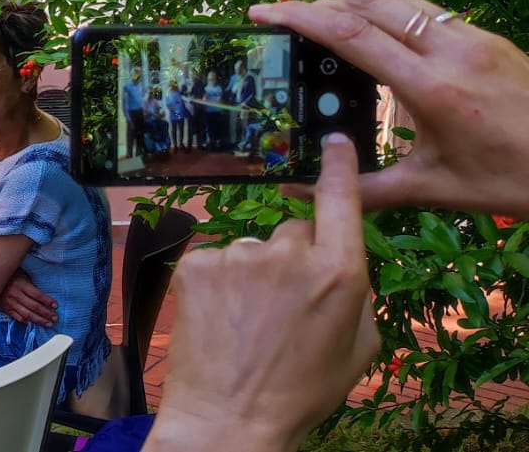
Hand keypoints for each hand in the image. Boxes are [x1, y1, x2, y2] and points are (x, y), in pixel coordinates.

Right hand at [0, 270, 57, 325]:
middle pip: (34, 306)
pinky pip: (16, 316)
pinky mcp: (5, 308)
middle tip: (55, 318)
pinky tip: (31, 323)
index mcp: (21, 284)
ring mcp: (9, 302)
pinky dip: (24, 320)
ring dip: (38, 320)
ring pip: (26, 314)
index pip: (37, 295)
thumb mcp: (22, 275)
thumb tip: (43, 297)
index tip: (55, 306)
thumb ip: (31, 285)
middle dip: (46, 313)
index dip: (48, 301)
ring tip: (48, 323)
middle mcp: (15, 294)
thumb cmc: (9, 275)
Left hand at [143, 135, 377, 451]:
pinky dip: (217, 284)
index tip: (335, 140)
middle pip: (295, 231)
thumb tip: (340, 261)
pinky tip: (220, 319)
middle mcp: (290, 255)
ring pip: (252, 250)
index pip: (342, 201)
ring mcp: (239, 257)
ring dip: (251, 276)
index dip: (339, 168)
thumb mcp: (359, 347)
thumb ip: (355, 292)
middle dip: (292, 258)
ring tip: (247, 323)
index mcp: (339, 273)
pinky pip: (215, 261)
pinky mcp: (197, 264)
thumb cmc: (302, 389)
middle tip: (281, 308)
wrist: (230, 416)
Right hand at [252, 0, 528, 214]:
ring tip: (321, 23)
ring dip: (352, 2)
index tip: (262, 12)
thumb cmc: (510, 182)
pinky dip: (386, 12)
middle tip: (284, 20)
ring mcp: (474, 37)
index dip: (300, 17)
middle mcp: (453, 51)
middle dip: (319, 3)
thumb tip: (298, 190)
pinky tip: (374, 37)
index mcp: (434, 89)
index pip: (352, 35)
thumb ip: (362, 188)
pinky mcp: (487, 36)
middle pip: (370, 2)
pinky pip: (424, 10)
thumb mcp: (432, 190)